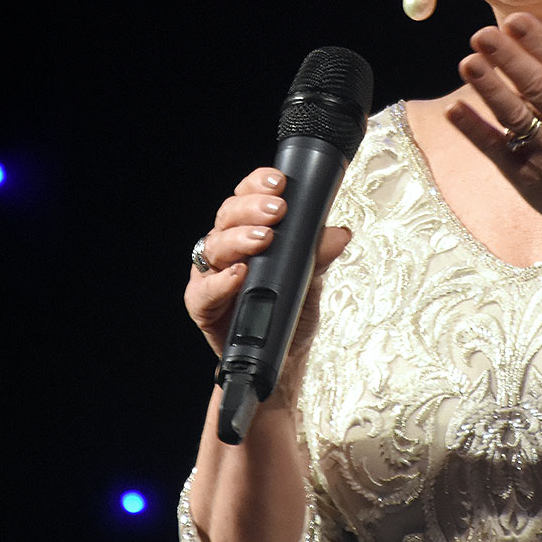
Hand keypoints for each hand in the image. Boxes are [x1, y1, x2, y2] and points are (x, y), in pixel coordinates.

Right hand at [185, 167, 350, 377]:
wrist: (281, 359)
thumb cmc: (289, 313)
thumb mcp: (311, 280)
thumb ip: (319, 255)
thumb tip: (339, 233)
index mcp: (247, 232)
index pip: (247, 197)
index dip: (258, 184)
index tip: (279, 182)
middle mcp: (226, 248)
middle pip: (228, 215)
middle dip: (252, 207)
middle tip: (277, 211)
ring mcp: (211, 274)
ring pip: (214, 245)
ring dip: (239, 238)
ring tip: (263, 239)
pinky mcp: (202, 303)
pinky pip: (205, 288)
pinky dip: (222, 281)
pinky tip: (239, 274)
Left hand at [445, 0, 541, 253]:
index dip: (540, 43)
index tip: (515, 19)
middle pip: (538, 90)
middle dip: (509, 61)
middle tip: (481, 34)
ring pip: (515, 118)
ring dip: (490, 91)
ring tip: (467, 63)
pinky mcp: (523, 175)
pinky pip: (496, 149)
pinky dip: (474, 130)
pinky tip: (453, 109)